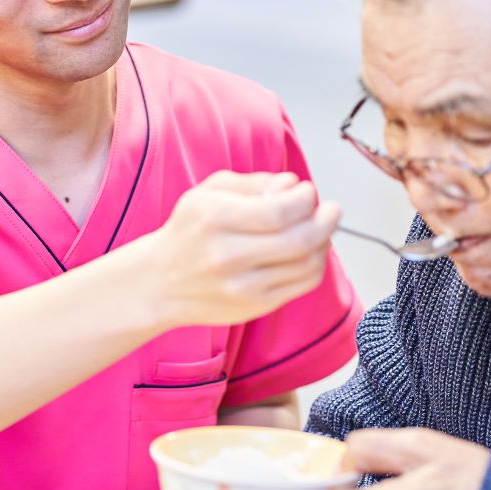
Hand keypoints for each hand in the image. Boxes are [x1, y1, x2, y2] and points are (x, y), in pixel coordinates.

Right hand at [144, 171, 340, 328]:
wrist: (159, 283)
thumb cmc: (190, 231)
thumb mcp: (209, 192)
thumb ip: (254, 183)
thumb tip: (293, 185)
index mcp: (216, 219)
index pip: (280, 211)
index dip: (306, 199)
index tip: (307, 191)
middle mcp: (228, 255)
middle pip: (300, 240)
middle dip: (326, 220)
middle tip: (331, 210)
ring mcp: (242, 286)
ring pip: (307, 264)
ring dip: (324, 242)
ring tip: (321, 229)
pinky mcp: (254, 307)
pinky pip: (302, 285)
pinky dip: (316, 264)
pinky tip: (311, 251)